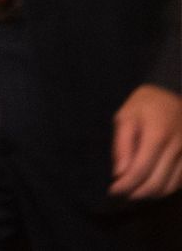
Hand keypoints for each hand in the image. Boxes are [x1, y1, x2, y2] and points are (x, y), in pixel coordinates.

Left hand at [110, 84, 181, 198]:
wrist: (175, 93)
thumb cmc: (145, 104)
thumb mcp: (126, 116)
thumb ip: (122, 145)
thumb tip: (119, 173)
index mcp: (158, 135)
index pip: (141, 170)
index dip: (125, 185)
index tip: (112, 189)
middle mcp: (177, 148)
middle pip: (156, 184)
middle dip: (136, 193)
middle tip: (120, 193)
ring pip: (169, 188)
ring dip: (149, 194)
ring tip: (132, 190)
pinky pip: (179, 183)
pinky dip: (163, 188)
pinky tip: (149, 184)